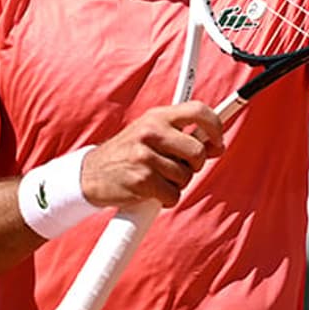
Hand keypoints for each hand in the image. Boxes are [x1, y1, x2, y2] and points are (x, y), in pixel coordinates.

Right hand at [79, 101, 224, 208]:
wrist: (91, 174)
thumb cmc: (128, 154)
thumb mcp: (152, 134)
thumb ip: (182, 135)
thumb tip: (216, 144)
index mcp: (157, 116)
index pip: (198, 110)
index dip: (216, 126)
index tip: (218, 141)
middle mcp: (151, 131)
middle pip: (197, 151)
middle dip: (195, 165)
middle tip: (180, 167)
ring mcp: (145, 155)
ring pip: (186, 176)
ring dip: (177, 183)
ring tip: (158, 178)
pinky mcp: (142, 180)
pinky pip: (173, 195)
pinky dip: (166, 199)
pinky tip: (151, 191)